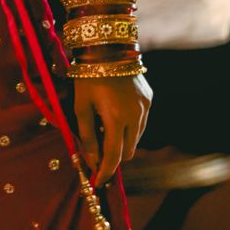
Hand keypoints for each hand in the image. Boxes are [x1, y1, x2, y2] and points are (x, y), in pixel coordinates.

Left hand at [73, 73, 152, 187]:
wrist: (107, 47)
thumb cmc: (87, 77)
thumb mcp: (80, 106)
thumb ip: (86, 136)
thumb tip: (92, 161)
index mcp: (116, 119)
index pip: (113, 157)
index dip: (105, 172)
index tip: (97, 182)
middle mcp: (136, 116)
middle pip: (128, 151)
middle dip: (113, 156)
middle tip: (97, 152)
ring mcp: (145, 107)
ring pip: (136, 138)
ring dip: (122, 141)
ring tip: (104, 126)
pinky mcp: (149, 99)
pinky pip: (141, 122)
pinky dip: (130, 126)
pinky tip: (115, 114)